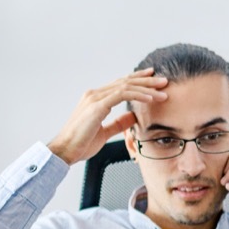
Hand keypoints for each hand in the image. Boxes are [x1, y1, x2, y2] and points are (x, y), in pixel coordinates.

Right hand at [47, 68, 167, 164]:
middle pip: (125, 81)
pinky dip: (138, 95)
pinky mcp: (96, 106)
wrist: (65, 151)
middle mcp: (95, 94)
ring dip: (146, 88)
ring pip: (126, 86)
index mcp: (96, 99)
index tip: (152, 78)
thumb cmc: (81, 144)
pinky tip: (150, 99)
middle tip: (164, 80)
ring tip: (162, 91)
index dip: (137, 80)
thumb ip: (118, 123)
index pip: (120, 84)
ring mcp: (95, 98)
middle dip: (146, 80)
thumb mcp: (105, 132)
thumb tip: (133, 117)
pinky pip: (122, 95)